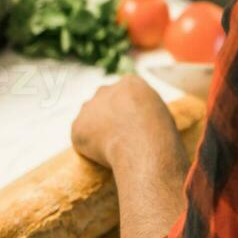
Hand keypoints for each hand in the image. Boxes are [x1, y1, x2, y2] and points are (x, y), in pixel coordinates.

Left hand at [71, 75, 186, 175]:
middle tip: (119, 136)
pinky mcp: (77, 126)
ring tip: (112, 147)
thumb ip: (144, 111)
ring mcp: (89, 106)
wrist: (143, 146)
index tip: (132, 125)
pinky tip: (104, 154)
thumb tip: (139, 122)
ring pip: (89, 117)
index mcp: (130, 83)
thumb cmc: (159, 134)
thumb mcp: (160, 114)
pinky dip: (89, 147)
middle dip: (108, 116)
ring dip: (96, 129)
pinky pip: (81, 137)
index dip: (128, 110)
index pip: (124, 94)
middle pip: (103, 101)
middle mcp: (106, 89)